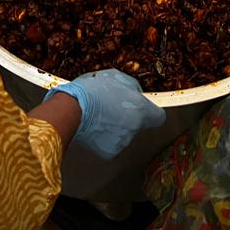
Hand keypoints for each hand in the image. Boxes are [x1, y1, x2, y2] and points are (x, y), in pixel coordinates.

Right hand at [45, 69, 165, 158]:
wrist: (71, 110)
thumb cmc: (92, 91)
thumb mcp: (117, 77)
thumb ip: (132, 87)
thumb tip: (136, 93)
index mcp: (141, 110)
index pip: (159, 117)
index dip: (151, 111)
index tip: (146, 109)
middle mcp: (134, 129)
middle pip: (139, 124)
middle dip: (130, 117)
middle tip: (114, 106)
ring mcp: (122, 142)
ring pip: (125, 133)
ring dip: (117, 126)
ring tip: (101, 113)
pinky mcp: (109, 152)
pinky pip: (112, 142)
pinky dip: (106, 136)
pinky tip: (96, 125)